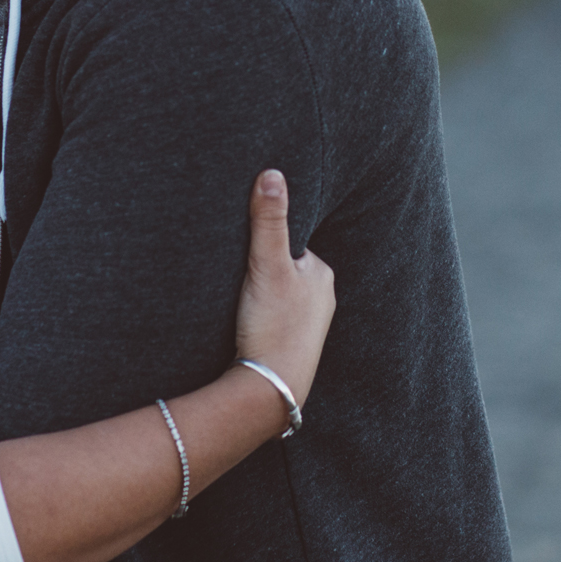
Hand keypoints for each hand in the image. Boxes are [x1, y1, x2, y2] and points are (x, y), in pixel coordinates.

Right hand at [231, 170, 334, 406]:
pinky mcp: (295, 348)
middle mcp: (323, 299)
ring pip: (280, 298)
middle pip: (284, 271)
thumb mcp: (266, 265)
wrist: (271, 388)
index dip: (264, 245)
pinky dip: (263, 321)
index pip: (289, 244)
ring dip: (262, 298)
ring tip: (242, 304)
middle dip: (263, 272)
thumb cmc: (273, 325)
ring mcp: (310, 326)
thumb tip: (273, 173)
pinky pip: (276, 322)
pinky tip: (248, 327)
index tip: (244, 250)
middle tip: (238, 279)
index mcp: (322, 274)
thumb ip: (268, 220)